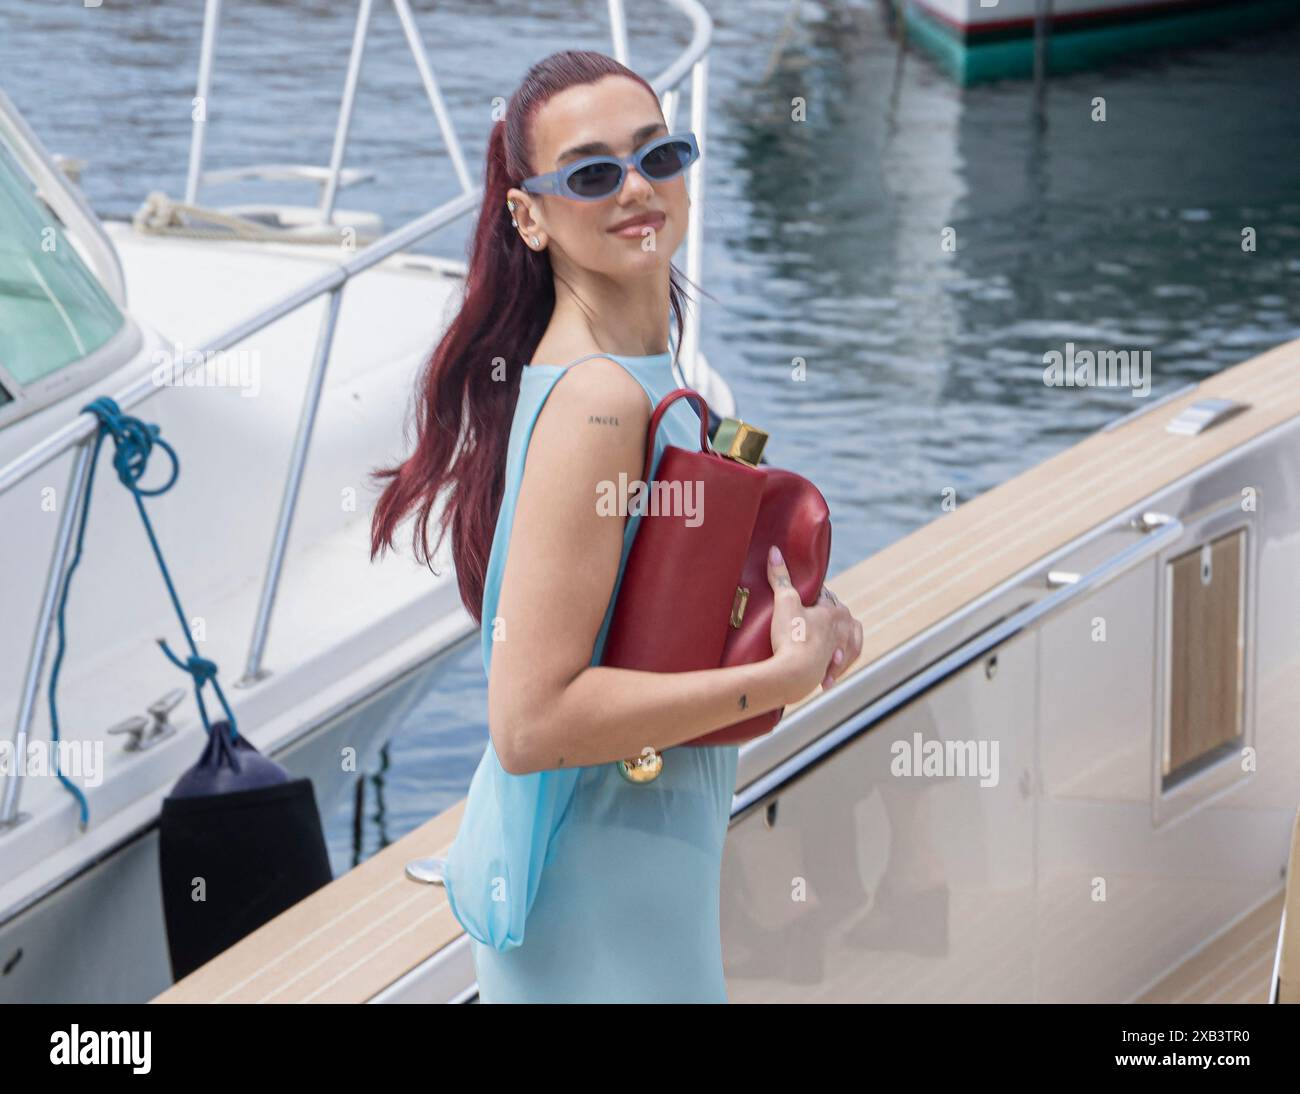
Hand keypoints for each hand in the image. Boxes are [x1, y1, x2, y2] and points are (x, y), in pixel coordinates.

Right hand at [766, 545, 863, 703]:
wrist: (795, 675)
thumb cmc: (792, 637)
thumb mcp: (784, 602)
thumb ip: (780, 577)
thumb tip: (775, 551)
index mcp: (835, 610)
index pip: (825, 596)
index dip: (812, 596)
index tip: (801, 598)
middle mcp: (846, 629)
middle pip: (839, 616)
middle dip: (827, 616)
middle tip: (808, 617)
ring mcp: (844, 650)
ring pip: (849, 639)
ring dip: (840, 639)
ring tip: (829, 640)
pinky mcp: (837, 669)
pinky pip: (843, 662)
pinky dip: (836, 662)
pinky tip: (830, 664)